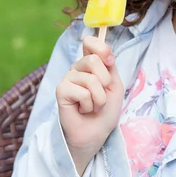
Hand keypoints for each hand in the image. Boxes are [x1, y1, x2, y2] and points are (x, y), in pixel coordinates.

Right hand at [56, 36, 123, 174]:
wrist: (95, 134)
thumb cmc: (105, 111)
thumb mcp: (114, 85)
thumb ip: (109, 66)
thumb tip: (104, 53)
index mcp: (90, 64)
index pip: (90, 42)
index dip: (101, 48)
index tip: (109, 62)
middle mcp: (77, 68)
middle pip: (93, 59)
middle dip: (105, 81)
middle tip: (101, 96)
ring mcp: (68, 78)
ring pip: (91, 79)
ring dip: (99, 98)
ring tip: (93, 106)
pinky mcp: (61, 90)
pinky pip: (82, 91)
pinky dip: (88, 104)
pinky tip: (82, 109)